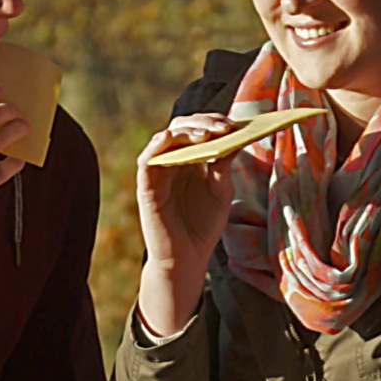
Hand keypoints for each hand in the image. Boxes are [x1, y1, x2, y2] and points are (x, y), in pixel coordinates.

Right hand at [131, 115, 238, 337]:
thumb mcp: (221, 191)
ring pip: (165, 138)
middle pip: (182, 128)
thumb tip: (234, 138)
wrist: (188, 258)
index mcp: (192, 159)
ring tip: (206, 134)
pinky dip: (156, 146)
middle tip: (223, 127)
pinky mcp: (146, 186)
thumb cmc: (204, 225)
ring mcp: (158, 172)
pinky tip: (170, 137)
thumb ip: (223, 166)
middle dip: (203, 123)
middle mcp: (174, 160)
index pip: (199, 129)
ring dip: (185, 132)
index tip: (233, 125)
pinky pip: (146, 160)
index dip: (213, 122)